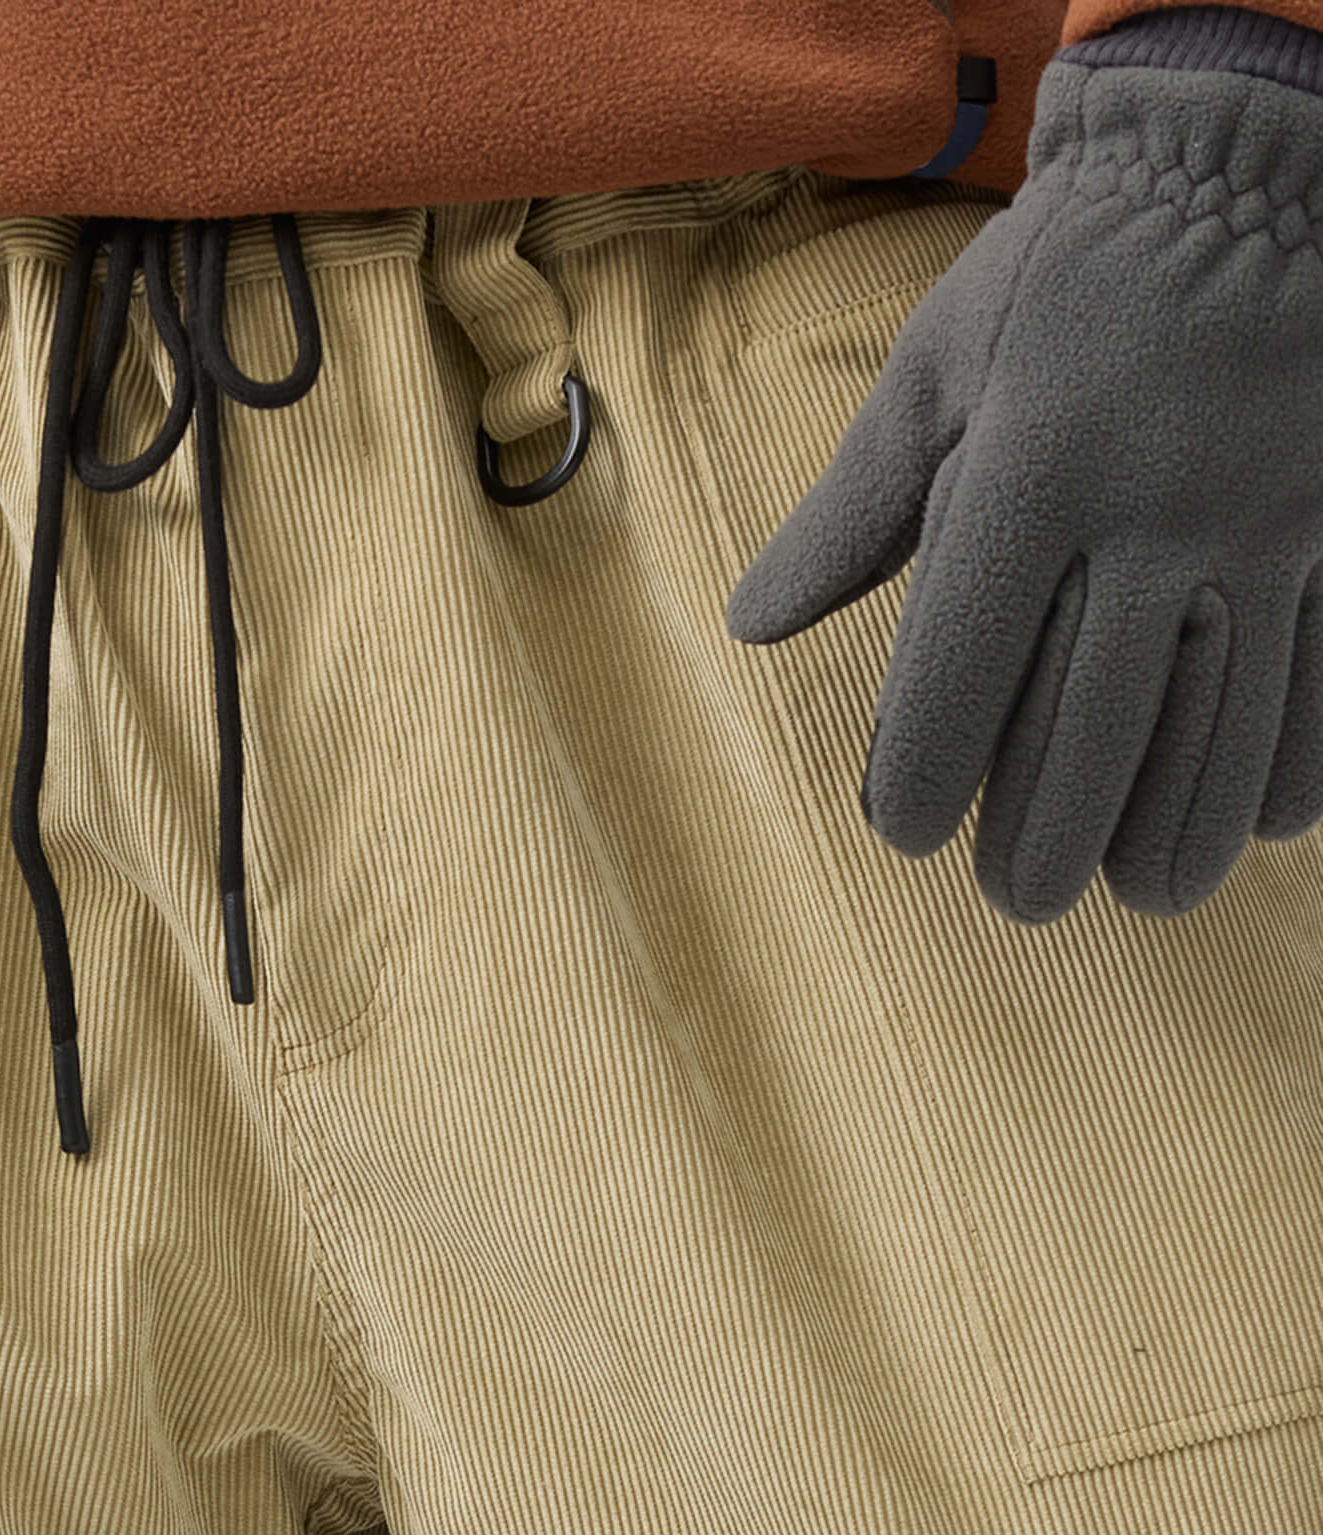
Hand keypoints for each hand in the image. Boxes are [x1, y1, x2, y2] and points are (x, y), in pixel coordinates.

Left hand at [725, 52, 1322, 924]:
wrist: (1245, 158)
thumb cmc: (1064, 273)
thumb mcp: (939, 367)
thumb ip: (852, 511)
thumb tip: (750, 625)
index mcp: (1033, 474)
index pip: (962, 677)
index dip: (926, 784)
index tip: (909, 828)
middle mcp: (1155, 512)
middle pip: (1093, 738)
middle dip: (1047, 846)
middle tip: (1021, 894)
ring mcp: (1269, 525)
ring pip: (1221, 737)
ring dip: (1173, 841)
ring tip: (1135, 893)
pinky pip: (1321, 689)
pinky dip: (1285, 775)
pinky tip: (1249, 823)